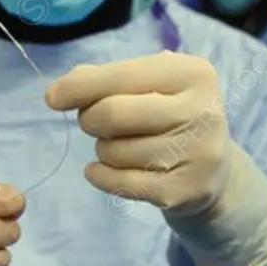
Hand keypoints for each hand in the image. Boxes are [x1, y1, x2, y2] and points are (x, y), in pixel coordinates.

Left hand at [45, 52, 230, 216]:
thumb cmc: (169, 118)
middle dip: (90, 120)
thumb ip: (106, 79)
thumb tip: (63, 89)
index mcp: (192, 74)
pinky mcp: (185, 191)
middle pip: (112, 114)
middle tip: (94, 123)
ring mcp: (197, 154)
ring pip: (114, 151)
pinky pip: (120, 183)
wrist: (213, 172)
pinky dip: (100, 176)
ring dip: (103, 150)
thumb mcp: (150, 86)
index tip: (53, 97)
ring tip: (121, 147)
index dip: (77, 87)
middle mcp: (203, 111)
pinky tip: (103, 171)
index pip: (119, 76)